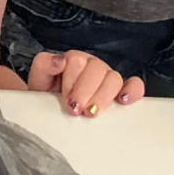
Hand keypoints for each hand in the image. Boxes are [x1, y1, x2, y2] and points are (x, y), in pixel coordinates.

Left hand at [28, 50, 144, 115]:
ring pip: (114, 78)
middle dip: (86, 91)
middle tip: (76, 109)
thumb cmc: (47, 96)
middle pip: (96, 69)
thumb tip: (59, 60)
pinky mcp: (120, 93)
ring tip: (92, 112)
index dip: (72, 81)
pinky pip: (134, 86)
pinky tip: (123, 101)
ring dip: (103, 96)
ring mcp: (107, 78)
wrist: (51, 114)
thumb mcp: (39, 80)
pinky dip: (132, 91)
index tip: (66, 100)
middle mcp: (91, 66)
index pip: (77, 60)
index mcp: (73, 60)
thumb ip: (43, 65)